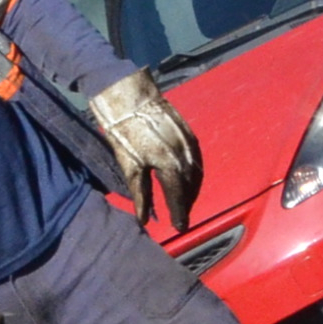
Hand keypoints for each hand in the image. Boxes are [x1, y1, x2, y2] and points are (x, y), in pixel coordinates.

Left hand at [91, 69, 201, 229]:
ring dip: (192, 190)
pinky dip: (195, 174)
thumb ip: (140, 194)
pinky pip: (197, 161)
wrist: (131, 96)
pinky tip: (187, 178)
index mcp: (169, 167)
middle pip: (191, 187)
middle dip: (187, 203)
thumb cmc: (124, 131)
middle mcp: (186, 158)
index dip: (180, 213)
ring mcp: (191, 145)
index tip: (180, 227)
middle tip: (181, 216)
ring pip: (197, 174)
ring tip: (184, 201)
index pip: (179, 197)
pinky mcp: (190, 135)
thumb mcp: (129, 166)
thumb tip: (144, 219)